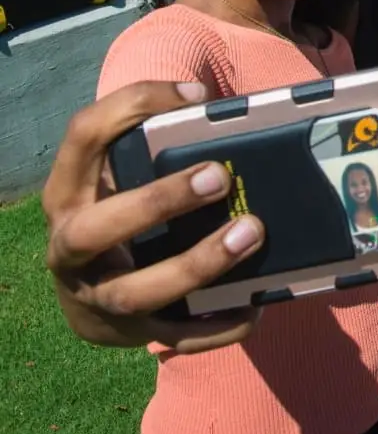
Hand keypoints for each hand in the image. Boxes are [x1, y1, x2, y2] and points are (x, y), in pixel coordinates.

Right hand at [42, 81, 265, 353]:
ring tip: (250, 234)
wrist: (87, 294)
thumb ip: (151, 145)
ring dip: (197, 263)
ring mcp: (96, 295)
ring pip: (136, 291)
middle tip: (218, 178)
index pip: (83, 137)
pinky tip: (253, 309)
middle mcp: (71, 246)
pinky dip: (215, 327)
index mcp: (68, 193)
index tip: (197, 98)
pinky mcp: (129, 333)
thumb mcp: (117, 176)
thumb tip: (225, 108)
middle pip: (98, 228)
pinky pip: (174, 335)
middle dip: (157, 203)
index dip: (134, 107)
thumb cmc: (118, 213)